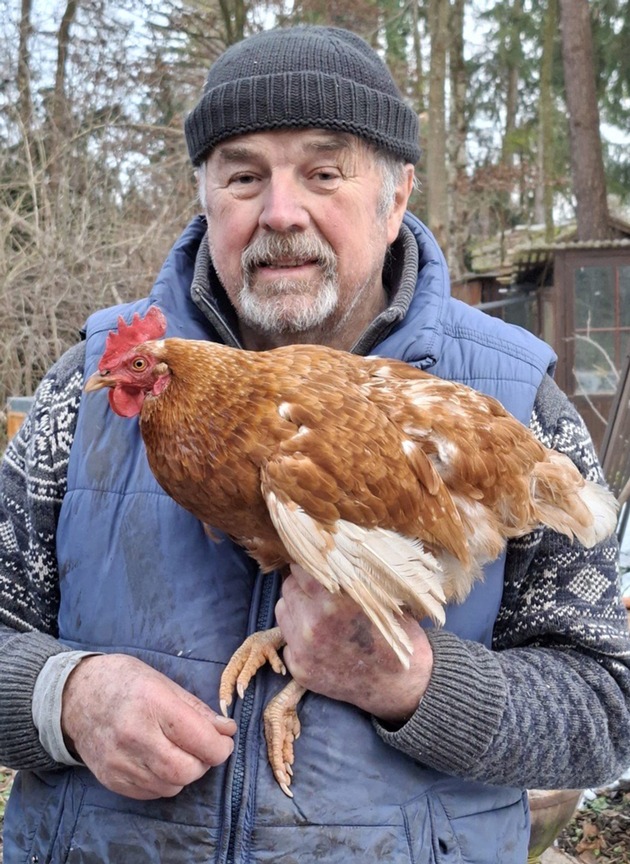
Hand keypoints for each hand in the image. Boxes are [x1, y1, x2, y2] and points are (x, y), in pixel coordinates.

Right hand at [61, 653, 236, 798]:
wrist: (75, 696)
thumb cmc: (124, 682)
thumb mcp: (164, 683)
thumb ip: (197, 710)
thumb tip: (226, 730)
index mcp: (152, 704)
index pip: (200, 740)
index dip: (221, 746)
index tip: (224, 740)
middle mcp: (134, 736)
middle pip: (187, 770)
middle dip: (205, 762)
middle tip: (204, 748)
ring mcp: (120, 762)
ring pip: (171, 786)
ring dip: (185, 773)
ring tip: (180, 751)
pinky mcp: (111, 780)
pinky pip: (152, 792)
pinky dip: (165, 781)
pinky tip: (160, 760)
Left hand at [275, 565, 433, 723]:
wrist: (401, 684)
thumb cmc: (393, 634)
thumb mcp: (375, 597)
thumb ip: (345, 578)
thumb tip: (323, 556)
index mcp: (331, 602)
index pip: (300, 569)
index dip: (310, 565)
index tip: (317, 566)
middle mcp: (311, 625)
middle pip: (288, 587)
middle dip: (302, 585)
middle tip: (319, 590)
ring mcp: (302, 649)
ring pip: (282, 611)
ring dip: (296, 607)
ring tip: (318, 613)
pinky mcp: (299, 668)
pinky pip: (287, 639)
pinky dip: (298, 635)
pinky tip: (320, 638)